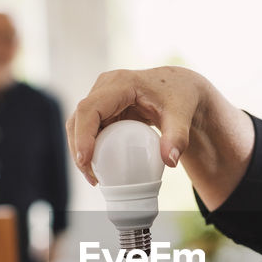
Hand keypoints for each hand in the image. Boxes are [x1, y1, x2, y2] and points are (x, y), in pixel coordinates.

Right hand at [67, 67, 253, 209]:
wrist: (182, 89)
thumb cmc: (181, 96)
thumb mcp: (182, 115)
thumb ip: (178, 137)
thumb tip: (170, 161)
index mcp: (120, 83)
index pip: (90, 108)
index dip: (82, 135)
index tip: (86, 160)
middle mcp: (105, 88)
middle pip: (78, 118)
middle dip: (78, 149)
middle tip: (93, 178)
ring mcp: (102, 98)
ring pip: (79, 125)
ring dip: (81, 152)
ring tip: (95, 178)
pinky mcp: (104, 109)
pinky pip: (89, 130)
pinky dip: (90, 149)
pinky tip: (100, 169)